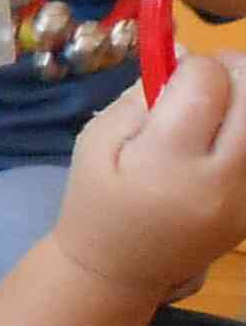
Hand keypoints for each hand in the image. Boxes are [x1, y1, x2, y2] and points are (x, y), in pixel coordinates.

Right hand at [57, 52, 245, 300]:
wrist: (120, 268)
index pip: (207, 83)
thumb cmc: (97, 201)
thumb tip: (184, 57)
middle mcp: (222, 180)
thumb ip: (139, 97)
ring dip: (245, 101)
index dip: (194, 65)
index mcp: (168, 163)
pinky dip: (245, 131)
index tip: (173, 75)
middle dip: (234, 71)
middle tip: (209, 77)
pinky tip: (226, 136)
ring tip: (220, 106)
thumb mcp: (95, 143)